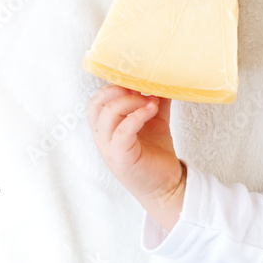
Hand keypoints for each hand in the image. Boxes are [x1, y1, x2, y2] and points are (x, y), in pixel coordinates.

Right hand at [87, 84, 185, 230]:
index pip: (97, 100)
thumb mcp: (155, 120)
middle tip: (140, 89)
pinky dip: (137, 116)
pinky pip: (122, 131)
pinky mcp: (121, 157)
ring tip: (150, 101)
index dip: (114, 86)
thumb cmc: (156, 152)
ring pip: (106, 114)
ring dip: (130, 102)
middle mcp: (103, 136)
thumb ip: (155, 100)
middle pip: (95, 104)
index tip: (137, 81)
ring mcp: (109, 147)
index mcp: (108, 126)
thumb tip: (163, 79)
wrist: (167, 183)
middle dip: (117, 90)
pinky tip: (152, 110)